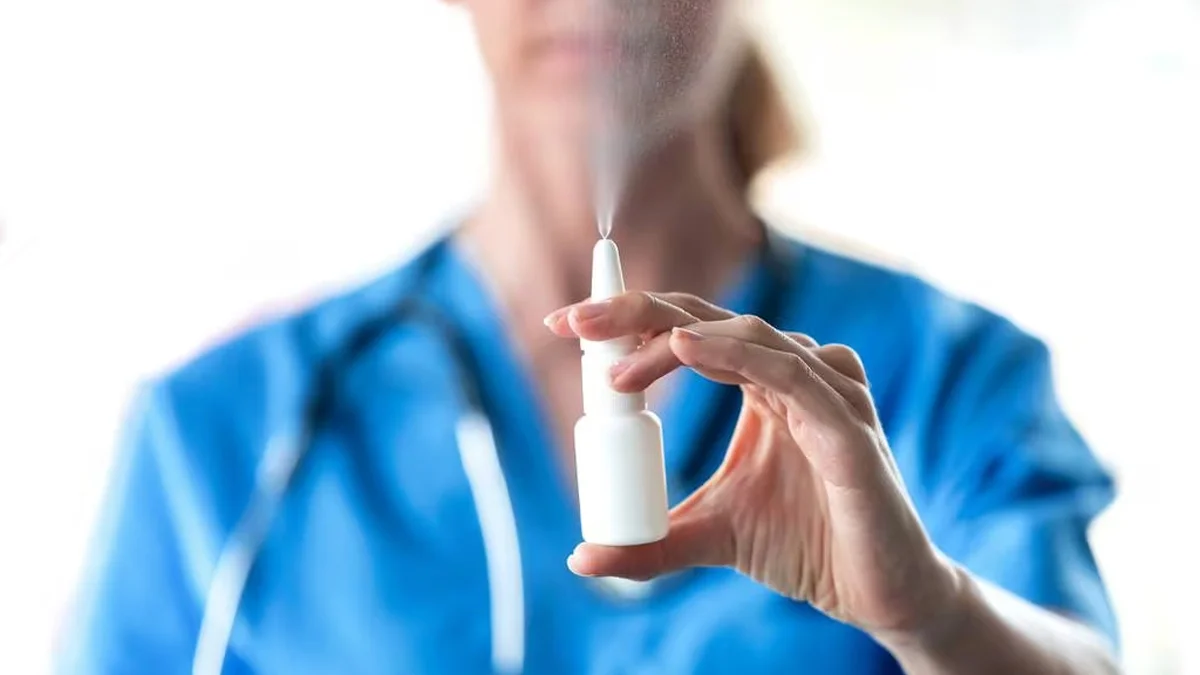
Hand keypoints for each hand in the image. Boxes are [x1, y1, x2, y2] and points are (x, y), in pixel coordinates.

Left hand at [544, 292, 961, 638]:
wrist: (878, 594)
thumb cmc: (806, 546)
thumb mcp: (710, 537)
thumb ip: (651, 543)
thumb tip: (580, 558)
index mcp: (759, 384)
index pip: (686, 332)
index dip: (626, 323)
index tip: (562, 328)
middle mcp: (793, 373)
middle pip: (707, 319)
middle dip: (634, 313)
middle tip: (573, 323)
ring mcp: (827, 392)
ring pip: (747, 336)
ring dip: (673, 341)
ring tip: (614, 370)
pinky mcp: (850, 427)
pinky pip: (792, 375)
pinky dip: (738, 356)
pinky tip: (687, 348)